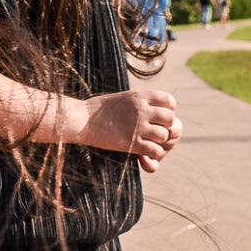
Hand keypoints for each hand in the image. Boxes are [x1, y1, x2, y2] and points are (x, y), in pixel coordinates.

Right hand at [66, 90, 180, 173]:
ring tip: (149, 142)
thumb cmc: (96, 109)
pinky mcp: (132, 143)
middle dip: (165, 126)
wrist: (80, 120)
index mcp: (139, 96)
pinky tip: (145, 153)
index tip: (159, 116)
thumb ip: (137, 101)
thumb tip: (149, 106)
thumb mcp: (121, 98)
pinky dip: (154, 154)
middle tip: (155, 131)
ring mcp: (138, 126)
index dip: (168, 110)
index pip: (169, 101)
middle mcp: (141, 110)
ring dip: (159, 141)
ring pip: (164, 135)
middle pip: (170, 118)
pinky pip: (155, 150)